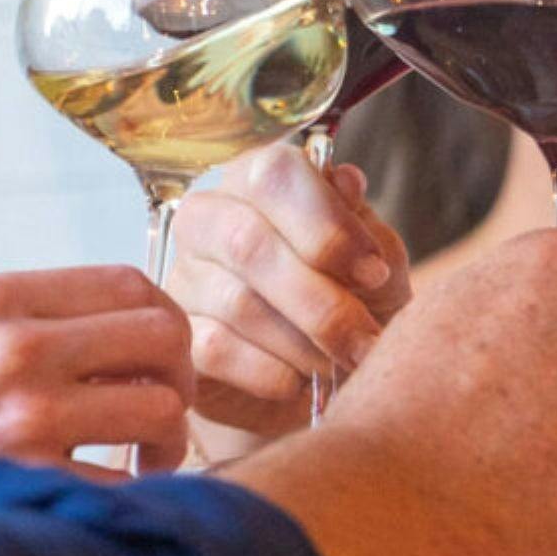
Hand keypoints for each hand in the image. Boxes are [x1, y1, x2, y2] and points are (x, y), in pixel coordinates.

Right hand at [0, 270, 195, 525]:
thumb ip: (34, 317)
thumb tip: (138, 318)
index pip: (127, 281)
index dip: (163, 319)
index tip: (161, 358)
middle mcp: (10, 347)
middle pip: (161, 335)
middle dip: (180, 376)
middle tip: (165, 412)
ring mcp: (22, 416)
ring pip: (160, 407)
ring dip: (168, 440)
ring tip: (146, 462)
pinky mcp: (27, 482)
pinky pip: (128, 483)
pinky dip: (139, 495)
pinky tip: (117, 500)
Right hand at [166, 146, 410, 440]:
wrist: (328, 377)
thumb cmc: (355, 302)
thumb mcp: (376, 261)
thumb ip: (364, 224)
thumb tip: (346, 182)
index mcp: (257, 181)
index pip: (274, 174)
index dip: (328, 224)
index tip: (376, 273)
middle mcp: (208, 218)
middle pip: (247, 241)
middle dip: (320, 300)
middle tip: (366, 339)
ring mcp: (184, 277)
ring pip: (238, 302)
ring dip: (304, 342)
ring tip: (341, 362)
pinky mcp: (180, 337)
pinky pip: (217, 349)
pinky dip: (272, 372)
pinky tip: (299, 381)